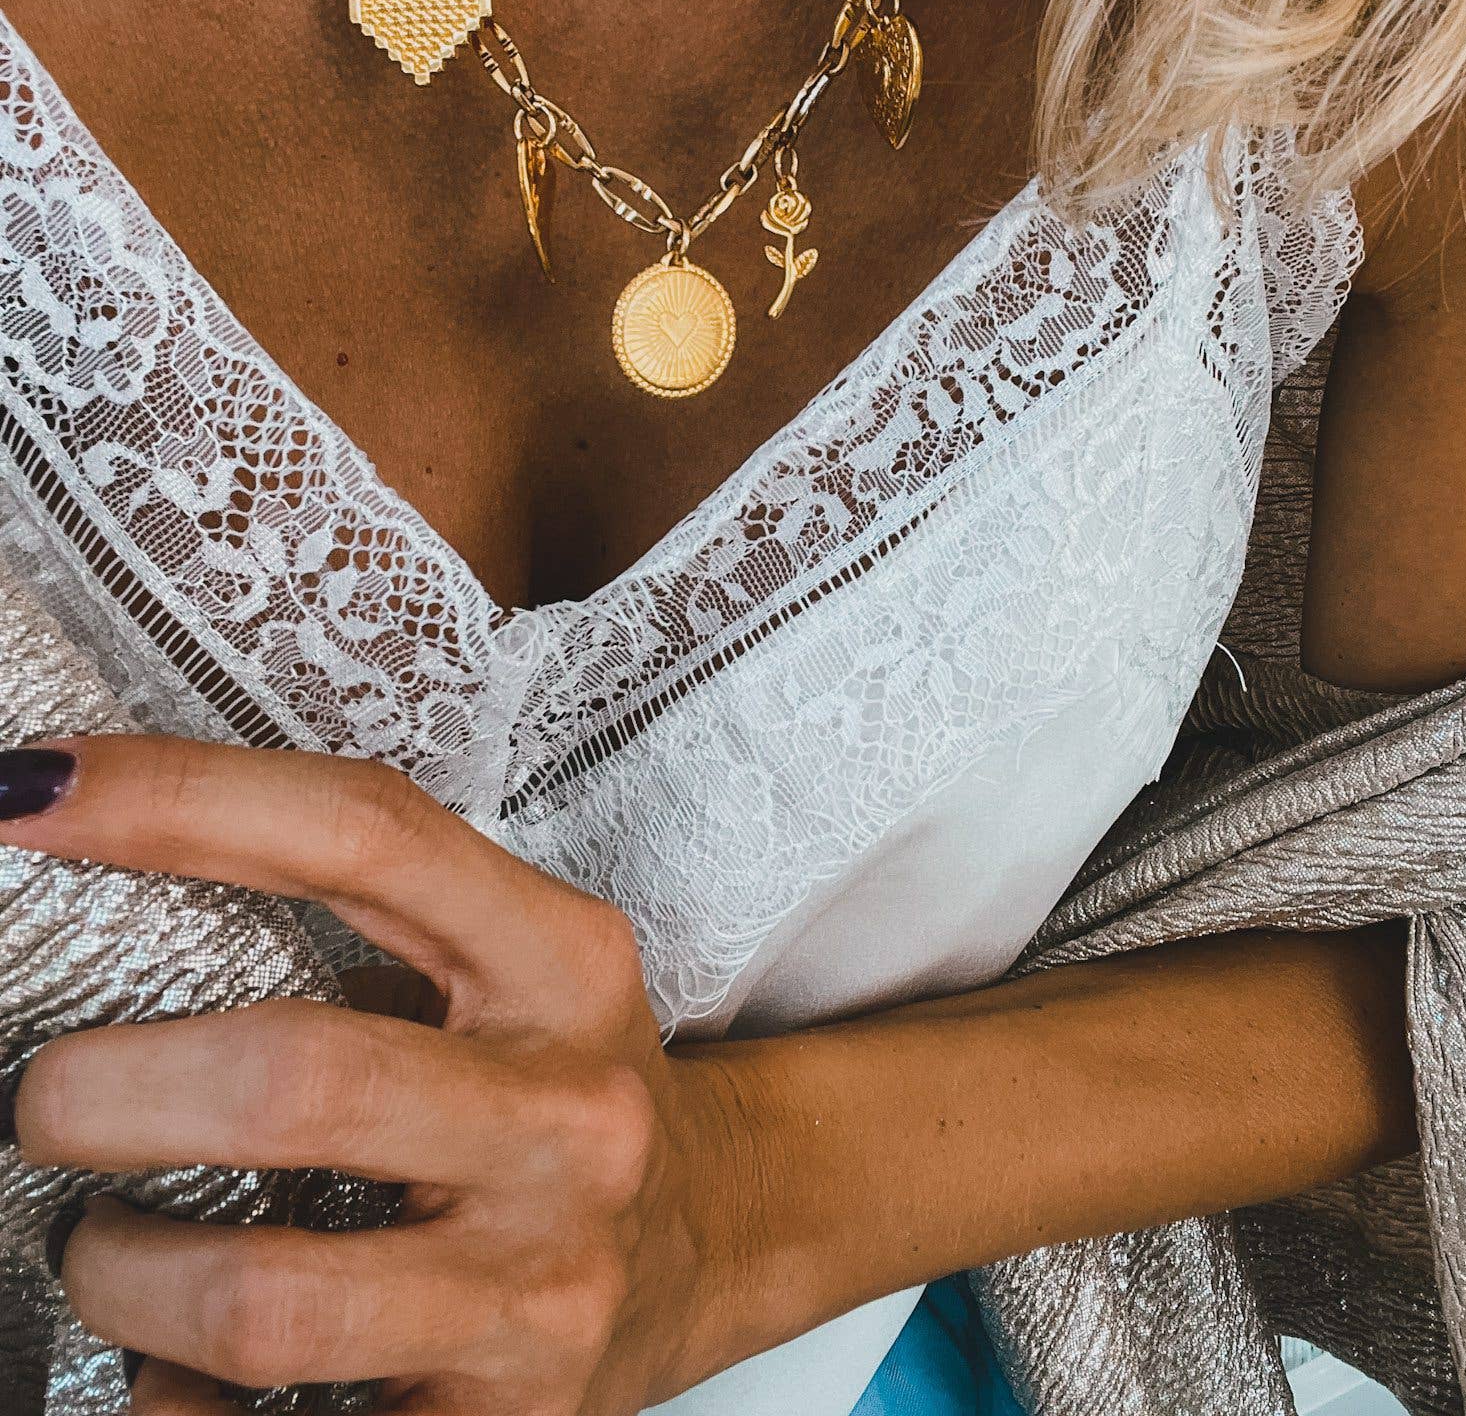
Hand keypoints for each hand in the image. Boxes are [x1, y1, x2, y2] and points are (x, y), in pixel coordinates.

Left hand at [4, 735, 766, 1413]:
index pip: (362, 836)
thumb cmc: (563, 1084)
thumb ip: (361, 917)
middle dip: (106, 1091)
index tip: (35, 789)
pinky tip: (176, 1371)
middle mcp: (568, 1114)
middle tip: (48, 1099)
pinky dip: (181, 1404)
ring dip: (125, 1272)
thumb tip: (112, 863)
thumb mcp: (512, 966)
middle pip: (292, 1077)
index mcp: (561, 962)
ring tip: (104, 1246)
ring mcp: (543, 1281)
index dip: (180, 801)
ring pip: (265, 1297)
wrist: (718, 1238)